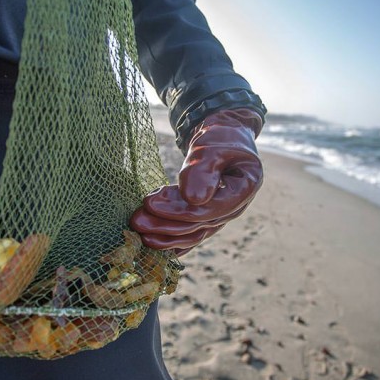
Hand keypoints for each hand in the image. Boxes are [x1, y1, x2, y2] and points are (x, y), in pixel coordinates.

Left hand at [129, 107, 263, 254]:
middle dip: (164, 225)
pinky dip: (171, 241)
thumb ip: (203, 170)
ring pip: (193, 234)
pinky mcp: (208, 218)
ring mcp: (221, 216)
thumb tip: (194, 200)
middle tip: (136, 220)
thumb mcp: (211, 146)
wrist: (222, 136)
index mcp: (244, 189)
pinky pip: (190, 236)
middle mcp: (235, 208)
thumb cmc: (218, 136)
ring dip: (164, 235)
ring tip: (138, 229)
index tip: (150, 202)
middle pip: (198, 225)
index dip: (178, 210)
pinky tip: (150, 244)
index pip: (209, 209)